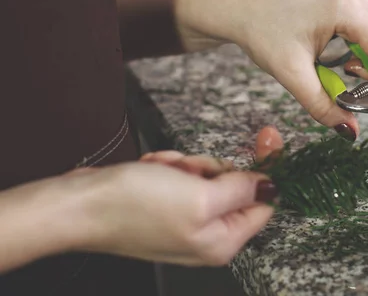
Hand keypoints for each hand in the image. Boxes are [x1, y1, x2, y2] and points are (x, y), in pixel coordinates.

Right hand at [68, 127, 282, 266]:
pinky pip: (182, 174)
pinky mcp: (166, 204)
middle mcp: (206, 234)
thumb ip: (241, 190)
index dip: (265, 170)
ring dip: (184, 165)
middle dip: (209, 168)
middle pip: (234, 185)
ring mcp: (185, 219)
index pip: (264, 203)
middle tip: (186, 172)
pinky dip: (168, 167)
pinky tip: (151, 173)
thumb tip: (273, 187)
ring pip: (206, 174)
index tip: (266, 139)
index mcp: (222, 241)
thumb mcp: (200, 196)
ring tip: (162, 174)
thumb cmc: (134, 205)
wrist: (81, 202)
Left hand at [176, 0, 367, 139]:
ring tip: (345, 82)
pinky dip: (364, 59)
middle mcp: (357, 0)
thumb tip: (351, 132)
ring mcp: (354, 0)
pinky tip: (342, 67)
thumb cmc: (263, 34)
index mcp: (347, 11)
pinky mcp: (348, 6)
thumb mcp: (292, 75)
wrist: (242, 10)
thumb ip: (323, 105)